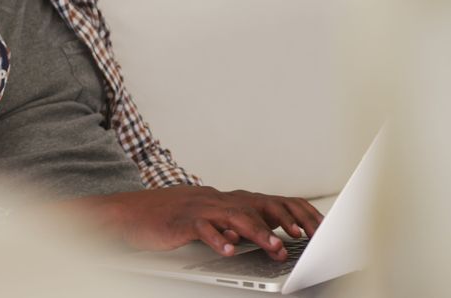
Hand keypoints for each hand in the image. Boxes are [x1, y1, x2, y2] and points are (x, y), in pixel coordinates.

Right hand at [63, 186, 323, 259]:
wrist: (133, 212)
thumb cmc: (173, 218)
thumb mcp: (211, 219)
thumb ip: (237, 225)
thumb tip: (270, 237)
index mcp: (229, 200)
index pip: (271, 201)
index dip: (295, 212)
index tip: (317, 227)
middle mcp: (219, 200)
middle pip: (259, 205)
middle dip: (284, 221)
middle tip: (303, 237)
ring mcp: (201, 208)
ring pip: (235, 216)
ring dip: (258, 233)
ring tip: (274, 248)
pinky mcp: (182, 220)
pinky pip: (202, 228)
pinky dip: (216, 238)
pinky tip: (228, 250)